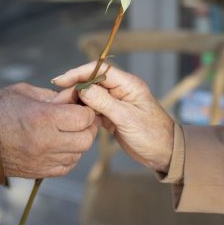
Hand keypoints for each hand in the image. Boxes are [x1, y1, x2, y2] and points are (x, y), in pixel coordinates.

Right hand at [0, 83, 97, 178]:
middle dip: (87, 127)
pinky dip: (70, 156)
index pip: (83, 117)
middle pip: (86, 139)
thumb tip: (74, 98)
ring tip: (68, 130)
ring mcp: (43, 160)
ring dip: (79, 142)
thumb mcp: (26, 92)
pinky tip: (61, 145)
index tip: (80, 105)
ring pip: (79, 154)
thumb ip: (53, 95)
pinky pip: (67, 166)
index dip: (86, 110)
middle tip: (80, 119)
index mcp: (43, 118)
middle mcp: (46, 142)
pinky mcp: (39, 172)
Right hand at [53, 62, 173, 172]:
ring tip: (62, 111)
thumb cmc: (153, 135)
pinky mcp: (113, 116)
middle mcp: (121, 90)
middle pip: (91, 82)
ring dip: (77, 103)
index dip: (78, 73)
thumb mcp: (127, 118)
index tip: (60, 81)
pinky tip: (75, 120)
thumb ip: (104, 102)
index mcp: (128, 84)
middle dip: (74, 90)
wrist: (165, 154)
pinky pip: (94, 110)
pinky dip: (84, 114)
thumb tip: (83, 89)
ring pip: (91, 97)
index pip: (99, 70)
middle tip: (58, 102)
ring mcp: (116, 103)